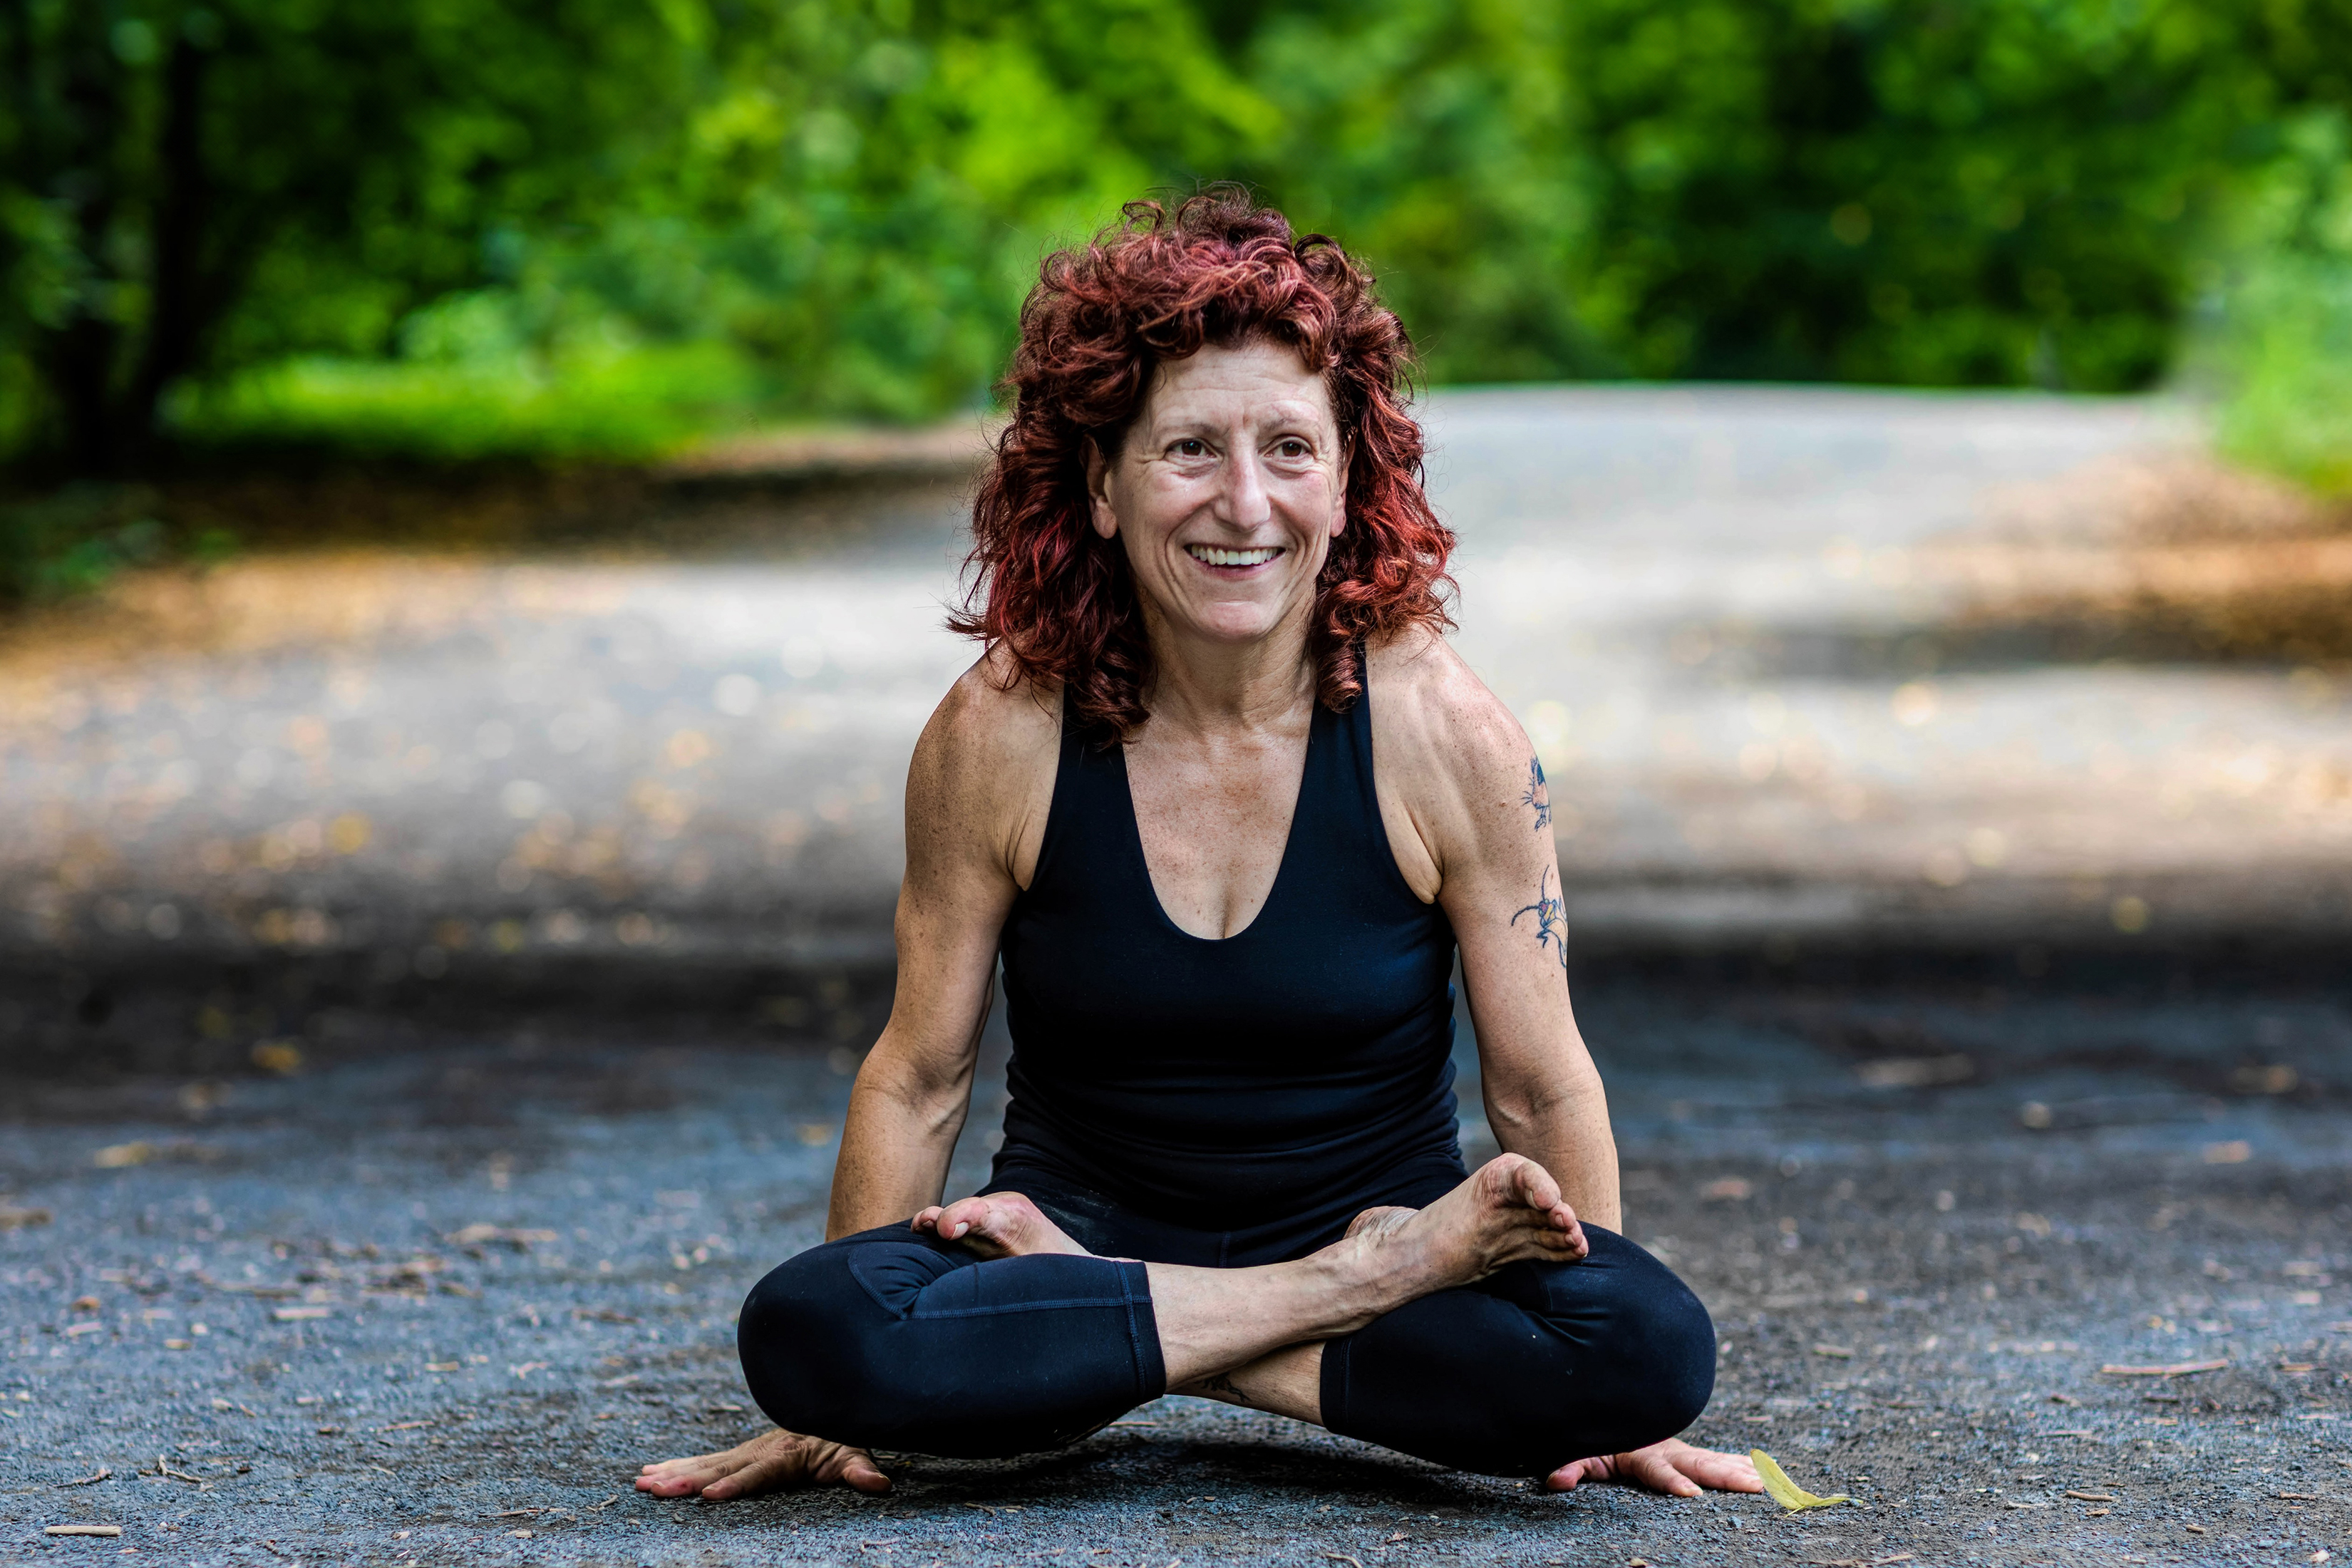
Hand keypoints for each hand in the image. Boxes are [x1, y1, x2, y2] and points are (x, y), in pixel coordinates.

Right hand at [636, 1426, 887, 1499]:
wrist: (834, 1406)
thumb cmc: (846, 1437)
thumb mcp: (857, 1452)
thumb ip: (862, 1470)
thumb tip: (880, 1484)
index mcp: (789, 1452)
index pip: (759, 1473)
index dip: (736, 1485)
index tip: (709, 1497)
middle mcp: (762, 1449)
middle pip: (722, 1467)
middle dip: (688, 1480)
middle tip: (655, 1490)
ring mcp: (748, 1449)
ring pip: (706, 1462)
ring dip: (674, 1473)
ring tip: (642, 1483)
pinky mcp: (739, 1453)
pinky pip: (705, 1459)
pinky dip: (677, 1465)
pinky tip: (649, 1473)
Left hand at [1544, 1438, 1760, 1496]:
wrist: (1608, 1405)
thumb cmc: (1595, 1434)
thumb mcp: (1579, 1449)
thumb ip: (1572, 1465)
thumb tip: (1556, 1481)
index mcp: (1640, 1451)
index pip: (1658, 1469)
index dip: (1673, 1481)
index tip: (1692, 1494)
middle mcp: (1665, 1448)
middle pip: (1697, 1464)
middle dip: (1724, 1476)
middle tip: (1751, 1487)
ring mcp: (1678, 1448)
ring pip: (1712, 1459)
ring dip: (1738, 1469)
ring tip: (1763, 1482)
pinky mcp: (1685, 1451)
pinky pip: (1714, 1456)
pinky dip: (1738, 1462)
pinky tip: (1760, 1469)